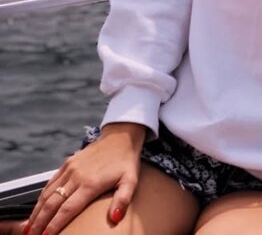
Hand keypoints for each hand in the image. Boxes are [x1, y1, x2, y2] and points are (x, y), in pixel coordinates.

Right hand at [25, 123, 146, 234]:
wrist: (121, 137)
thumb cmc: (126, 161)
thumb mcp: (130, 180)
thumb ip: (122, 200)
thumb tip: (115, 219)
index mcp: (90, 183)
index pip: (67, 209)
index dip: (55, 225)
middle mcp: (76, 176)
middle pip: (52, 204)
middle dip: (40, 223)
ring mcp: (70, 169)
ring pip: (47, 194)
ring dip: (36, 212)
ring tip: (30, 229)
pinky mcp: (67, 163)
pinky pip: (50, 183)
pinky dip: (41, 198)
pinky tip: (37, 209)